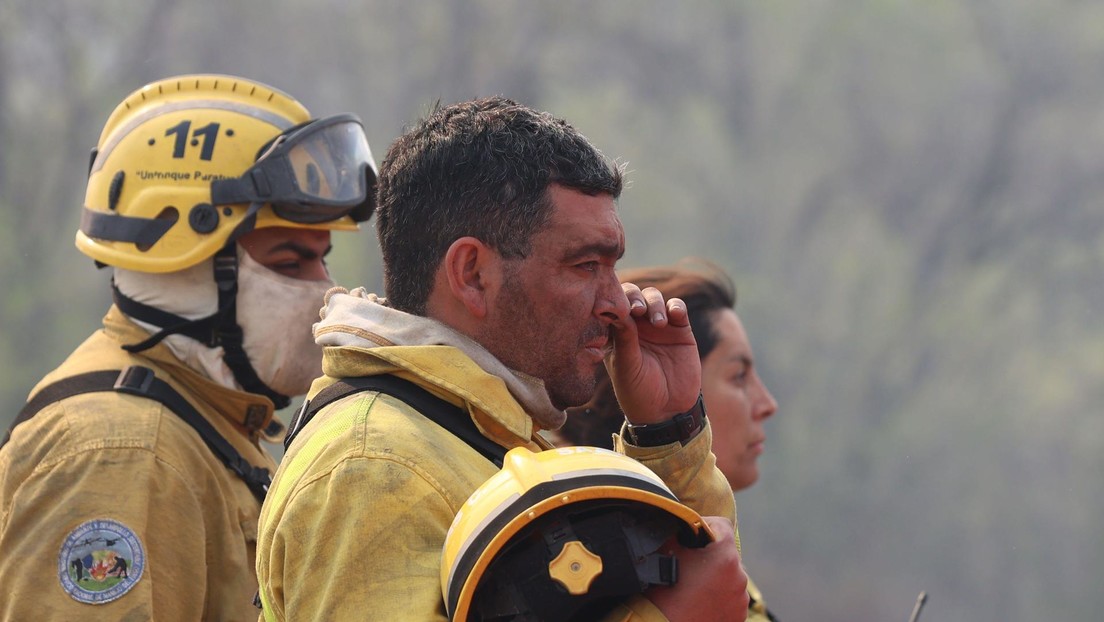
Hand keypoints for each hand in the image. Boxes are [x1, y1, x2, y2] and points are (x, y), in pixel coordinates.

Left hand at [605, 283, 700, 423]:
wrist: (668, 410)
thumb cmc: (638, 391)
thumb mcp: (627, 366)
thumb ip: (624, 338)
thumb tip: (620, 311)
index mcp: (615, 333)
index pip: (611, 306)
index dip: (614, 301)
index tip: (619, 310)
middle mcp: (635, 326)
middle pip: (632, 295)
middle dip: (634, 297)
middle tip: (637, 310)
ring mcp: (658, 326)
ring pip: (653, 297)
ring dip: (654, 302)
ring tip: (658, 323)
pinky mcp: (680, 330)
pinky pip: (677, 308)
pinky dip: (676, 306)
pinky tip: (673, 316)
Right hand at [647, 516, 748, 621]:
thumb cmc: (665, 590)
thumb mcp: (668, 550)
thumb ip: (679, 531)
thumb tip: (682, 523)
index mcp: (726, 556)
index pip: (723, 524)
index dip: (705, 524)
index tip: (692, 533)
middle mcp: (739, 576)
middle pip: (727, 552)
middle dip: (711, 553)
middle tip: (690, 562)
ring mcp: (740, 599)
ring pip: (730, 576)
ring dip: (717, 575)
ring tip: (695, 584)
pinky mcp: (738, 616)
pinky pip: (731, 596)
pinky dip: (719, 595)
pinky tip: (701, 599)